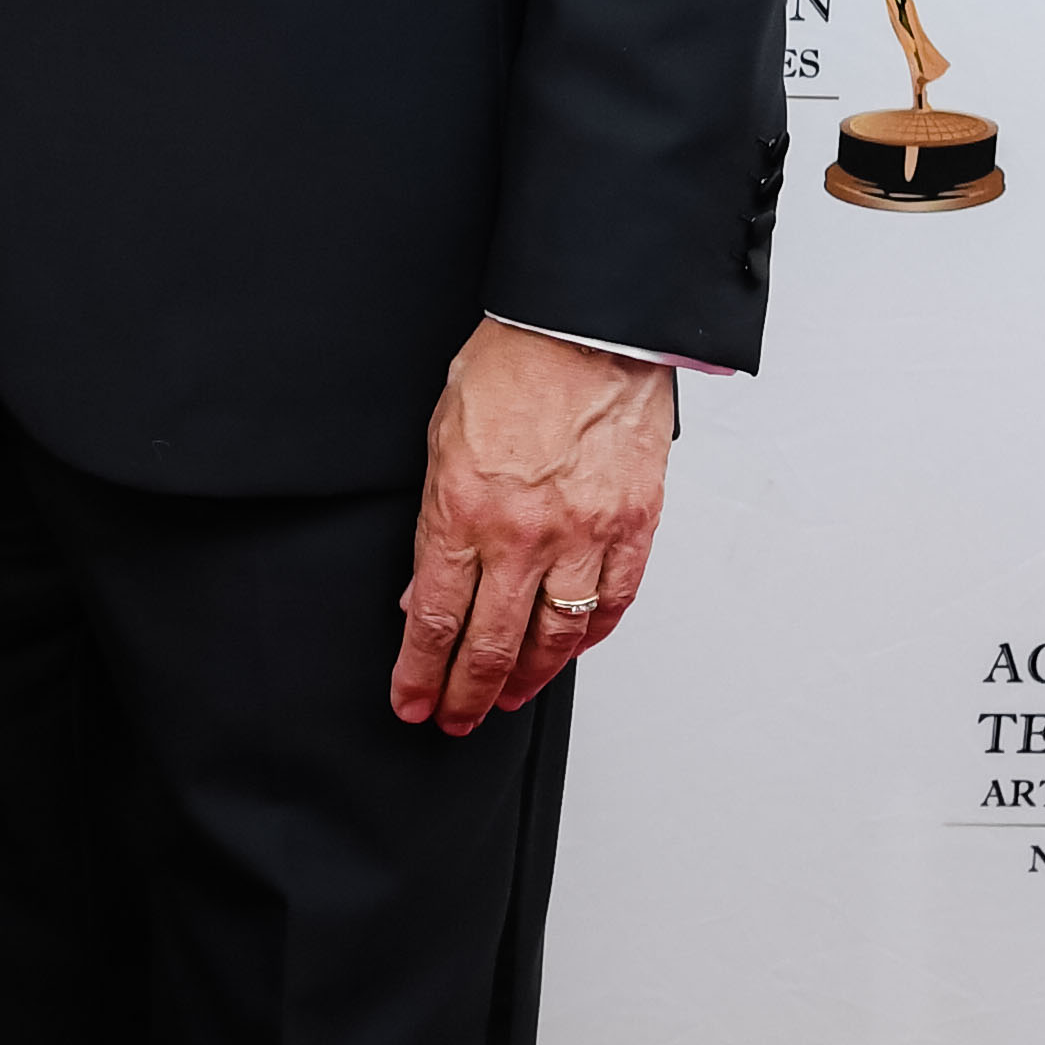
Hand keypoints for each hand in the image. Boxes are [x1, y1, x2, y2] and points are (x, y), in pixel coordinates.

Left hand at [395, 322, 673, 735]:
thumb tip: (422, 587)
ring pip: (553, 639)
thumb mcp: (441, 441)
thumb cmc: (514, 366)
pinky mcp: (633, 526)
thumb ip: (435, 523)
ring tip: (507, 701)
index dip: (420, 673)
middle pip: (490, 645)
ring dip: (526, 681)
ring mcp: (584, 535)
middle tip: (453, 719)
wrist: (586, 326)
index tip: (412, 701)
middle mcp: (524, 534)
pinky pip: (612, 604)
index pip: (434, 619)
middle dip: (465, 695)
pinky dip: (588, 639)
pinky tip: (567, 653)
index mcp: (464, 511)